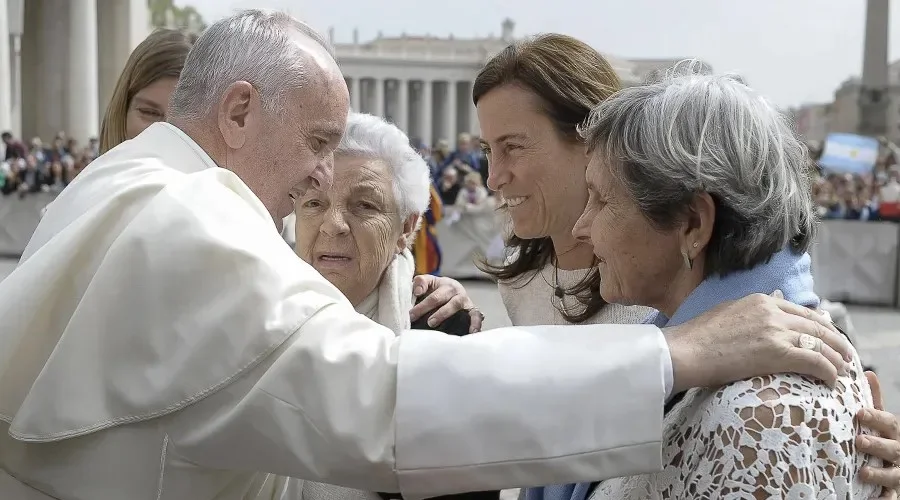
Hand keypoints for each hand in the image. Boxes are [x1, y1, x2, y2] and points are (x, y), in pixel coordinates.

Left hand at [409, 275, 483, 332]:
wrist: (454, 291)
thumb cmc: (438, 289)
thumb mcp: (428, 282)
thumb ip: (420, 283)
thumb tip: (417, 291)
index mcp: (444, 284)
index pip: (432, 296)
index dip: (421, 306)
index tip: (411, 316)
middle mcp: (456, 291)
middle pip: (444, 300)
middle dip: (434, 312)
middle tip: (427, 322)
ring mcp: (465, 301)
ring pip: (457, 306)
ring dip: (447, 315)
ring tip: (438, 325)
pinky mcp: (473, 310)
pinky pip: (476, 316)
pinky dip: (475, 323)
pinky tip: (471, 332)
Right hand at [664, 292, 851, 393]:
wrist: (684, 351)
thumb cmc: (696, 337)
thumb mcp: (727, 311)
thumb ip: (753, 309)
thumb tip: (774, 299)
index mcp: (760, 300)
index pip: (803, 312)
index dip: (823, 326)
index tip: (830, 338)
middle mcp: (772, 311)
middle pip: (818, 325)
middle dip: (837, 342)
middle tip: (846, 356)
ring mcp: (776, 331)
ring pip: (821, 343)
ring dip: (837, 358)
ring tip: (842, 370)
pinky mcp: (778, 352)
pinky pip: (816, 361)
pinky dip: (829, 370)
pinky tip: (831, 380)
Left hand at [857, 371, 899, 497]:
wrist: (897, 465)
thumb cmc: (884, 437)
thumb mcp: (881, 421)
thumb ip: (875, 401)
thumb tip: (867, 373)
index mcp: (895, 433)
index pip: (889, 423)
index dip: (876, 418)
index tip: (859, 413)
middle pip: (892, 449)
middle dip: (877, 445)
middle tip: (859, 442)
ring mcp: (898, 473)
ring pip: (893, 475)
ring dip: (880, 474)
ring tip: (863, 473)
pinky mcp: (893, 490)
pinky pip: (891, 497)